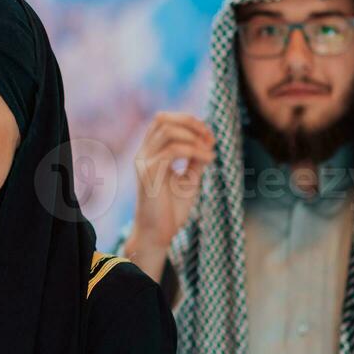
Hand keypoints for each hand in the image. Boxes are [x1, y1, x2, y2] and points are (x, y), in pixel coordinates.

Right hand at [127, 112, 214, 279]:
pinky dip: (195, 151)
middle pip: (162, 119)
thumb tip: (207, 140)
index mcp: (150, 153)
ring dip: (194, 137)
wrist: (158, 234)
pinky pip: (173, 150)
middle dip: (191, 122)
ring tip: (209, 151)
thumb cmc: (171, 210)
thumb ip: (195, 159)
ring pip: (167, 130)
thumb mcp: (188, 179)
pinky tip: (208, 160)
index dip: (187, 121)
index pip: (162, 121)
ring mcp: (143, 162)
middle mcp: (143, 154)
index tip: (209, 136)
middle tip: (210, 138)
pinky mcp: (149, 173)